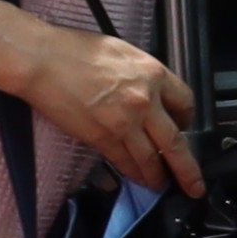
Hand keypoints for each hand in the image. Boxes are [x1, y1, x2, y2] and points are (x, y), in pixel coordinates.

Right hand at [26, 27, 203, 198]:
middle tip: (195, 186)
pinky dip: (133, 173)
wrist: (42, 61)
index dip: (188, 120)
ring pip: (150, 159)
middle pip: (176, 142)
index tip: (185, 127)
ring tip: (162, 185)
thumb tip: (154, 95)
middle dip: (188, 169)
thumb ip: (145, 76)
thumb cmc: (75, 51)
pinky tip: (138, 179)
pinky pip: (124, 162)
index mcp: (154, 74)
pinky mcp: (101, 138)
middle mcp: (145, 101)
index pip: (186, 104)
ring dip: (158, 176)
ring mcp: (124, 123)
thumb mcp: (124, 53)